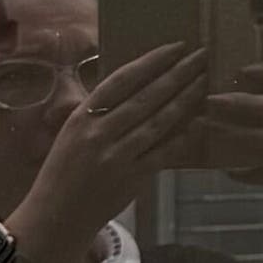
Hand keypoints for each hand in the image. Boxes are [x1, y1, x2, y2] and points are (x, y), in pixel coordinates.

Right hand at [8, 43, 203, 261]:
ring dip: (186, 99)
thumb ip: (101, 112)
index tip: (176, 46)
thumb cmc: (65, 171)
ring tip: (206, 81)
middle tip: (203, 55)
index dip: (151, 61)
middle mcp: (97, 133)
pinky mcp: (132, 177)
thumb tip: (139, 84)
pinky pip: (164, 152)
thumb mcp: (73, 134)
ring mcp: (116, 156)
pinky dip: (184, 137)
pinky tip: (202, 122)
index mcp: (81, 117)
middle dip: (178, 73)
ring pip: (158, 121)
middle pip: (145, 96)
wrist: (56, 216)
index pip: (121, 80)